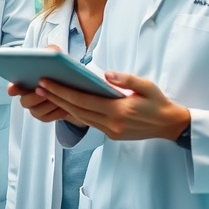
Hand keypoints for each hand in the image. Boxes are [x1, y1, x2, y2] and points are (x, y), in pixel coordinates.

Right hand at [10, 44, 85, 125]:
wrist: (73, 81)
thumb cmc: (60, 66)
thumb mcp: (55, 54)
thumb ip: (48, 52)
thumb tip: (45, 55)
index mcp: (24, 81)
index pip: (13, 87)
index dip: (13, 89)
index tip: (14, 89)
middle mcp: (26, 96)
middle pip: (25, 102)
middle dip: (34, 97)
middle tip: (43, 91)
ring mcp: (35, 108)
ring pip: (37, 111)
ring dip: (47, 104)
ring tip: (58, 98)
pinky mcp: (45, 116)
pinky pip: (48, 117)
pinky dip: (56, 112)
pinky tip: (65, 105)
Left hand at [34, 72, 190, 140]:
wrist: (169, 125)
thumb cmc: (158, 102)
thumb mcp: (146, 86)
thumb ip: (126, 80)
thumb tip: (106, 75)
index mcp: (118, 110)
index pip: (83, 100)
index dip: (63, 91)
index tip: (46, 82)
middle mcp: (111, 123)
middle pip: (77, 110)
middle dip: (56, 98)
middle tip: (38, 86)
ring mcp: (110, 131)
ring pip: (80, 118)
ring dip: (62, 106)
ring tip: (47, 94)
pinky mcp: (111, 134)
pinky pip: (88, 123)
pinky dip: (75, 113)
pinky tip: (65, 104)